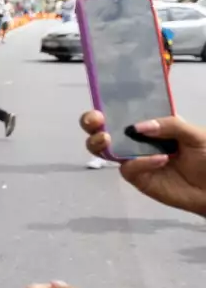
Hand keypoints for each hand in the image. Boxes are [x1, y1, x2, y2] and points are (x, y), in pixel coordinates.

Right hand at [82, 111, 205, 216]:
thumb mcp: (195, 134)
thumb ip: (169, 125)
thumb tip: (137, 126)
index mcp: (150, 125)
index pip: (122, 113)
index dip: (106, 110)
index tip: (100, 110)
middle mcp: (137, 141)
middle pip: (103, 131)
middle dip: (91, 125)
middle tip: (96, 124)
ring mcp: (135, 159)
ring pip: (105, 151)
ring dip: (99, 144)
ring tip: (107, 139)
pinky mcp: (138, 178)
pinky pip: (128, 168)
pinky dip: (140, 163)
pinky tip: (161, 159)